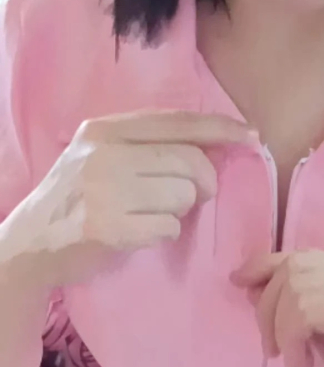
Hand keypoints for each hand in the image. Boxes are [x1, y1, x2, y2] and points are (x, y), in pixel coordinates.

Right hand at [4, 110, 256, 286]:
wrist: (30, 243)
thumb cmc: (77, 199)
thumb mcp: (100, 155)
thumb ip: (146, 145)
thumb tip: (213, 143)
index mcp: (105, 130)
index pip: (176, 122)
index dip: (219, 128)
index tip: (250, 135)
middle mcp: (105, 153)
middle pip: (190, 161)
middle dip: (203, 182)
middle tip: (195, 196)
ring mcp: (105, 190)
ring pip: (183, 196)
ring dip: (178, 212)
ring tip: (149, 215)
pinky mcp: (109, 228)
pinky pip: (168, 228)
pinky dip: (162, 234)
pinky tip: (138, 233)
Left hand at [233, 250, 323, 366]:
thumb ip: (305, 313)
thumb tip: (253, 287)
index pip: (306, 255)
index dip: (265, 264)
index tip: (239, 283)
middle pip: (295, 266)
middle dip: (268, 308)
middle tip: (275, 350)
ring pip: (296, 286)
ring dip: (281, 329)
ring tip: (298, 364)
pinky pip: (307, 308)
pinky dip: (293, 339)